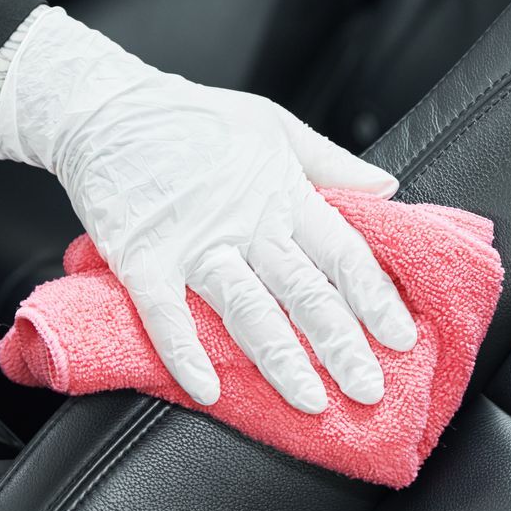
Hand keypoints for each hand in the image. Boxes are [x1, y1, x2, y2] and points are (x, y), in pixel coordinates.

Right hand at [0, 7, 416, 411]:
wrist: (108, 109)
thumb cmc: (195, 117)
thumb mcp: (275, 126)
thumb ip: (332, 163)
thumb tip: (387, 187)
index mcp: (283, 195)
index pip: (342, 253)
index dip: (374, 298)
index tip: (401, 338)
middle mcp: (247, 225)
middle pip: (304, 292)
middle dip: (340, 345)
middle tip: (369, 390)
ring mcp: (194, 244)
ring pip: (247, 310)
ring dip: (281, 359)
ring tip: (311, 401)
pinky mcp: (143, 258)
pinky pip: (166, 315)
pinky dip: (185, 353)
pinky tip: (208, 390)